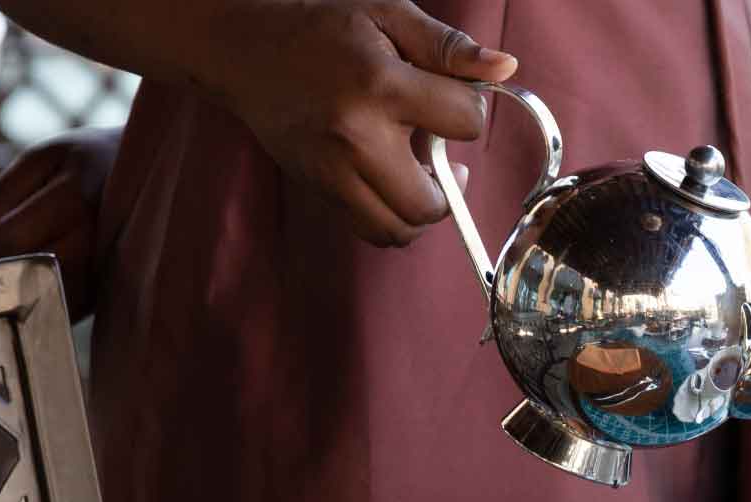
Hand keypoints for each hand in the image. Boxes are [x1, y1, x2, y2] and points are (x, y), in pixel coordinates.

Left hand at [0, 127, 121, 317]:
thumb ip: (2, 191)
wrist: (163, 171)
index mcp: (73, 198)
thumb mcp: (48, 156)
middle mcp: (94, 238)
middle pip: (22, 273)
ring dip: (3, 301)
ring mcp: (110, 267)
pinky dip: (37, 306)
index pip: (3, 237)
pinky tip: (10, 300)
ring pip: (48, 297)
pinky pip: (72, 305)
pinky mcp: (117, 285)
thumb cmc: (96, 157)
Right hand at [204, 1, 514, 246]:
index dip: (469, 110)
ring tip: (419, 175)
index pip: (464, 121)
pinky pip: (372, 230)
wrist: (245, 48)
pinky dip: (392, 218)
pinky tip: (392, 183)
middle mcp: (356, 138)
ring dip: (421, 210)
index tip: (450, 98)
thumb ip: (447, 46)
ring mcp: (332, 171)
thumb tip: (506, 67)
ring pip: (400, 229)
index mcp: (379, 85)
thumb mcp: (387, 15)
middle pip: (431, 201)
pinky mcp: (319, 189)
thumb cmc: (321, 28)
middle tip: (440, 152)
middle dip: (449, 183)